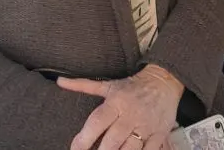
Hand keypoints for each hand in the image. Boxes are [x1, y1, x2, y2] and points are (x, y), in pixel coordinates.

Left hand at [58, 65, 183, 149]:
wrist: (164, 81)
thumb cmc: (132, 87)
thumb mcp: (108, 85)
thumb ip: (83, 85)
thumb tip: (59, 81)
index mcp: (116, 102)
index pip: (97, 122)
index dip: (84, 139)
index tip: (75, 149)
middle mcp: (130, 115)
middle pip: (112, 140)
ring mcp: (146, 126)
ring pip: (130, 149)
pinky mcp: (159, 133)